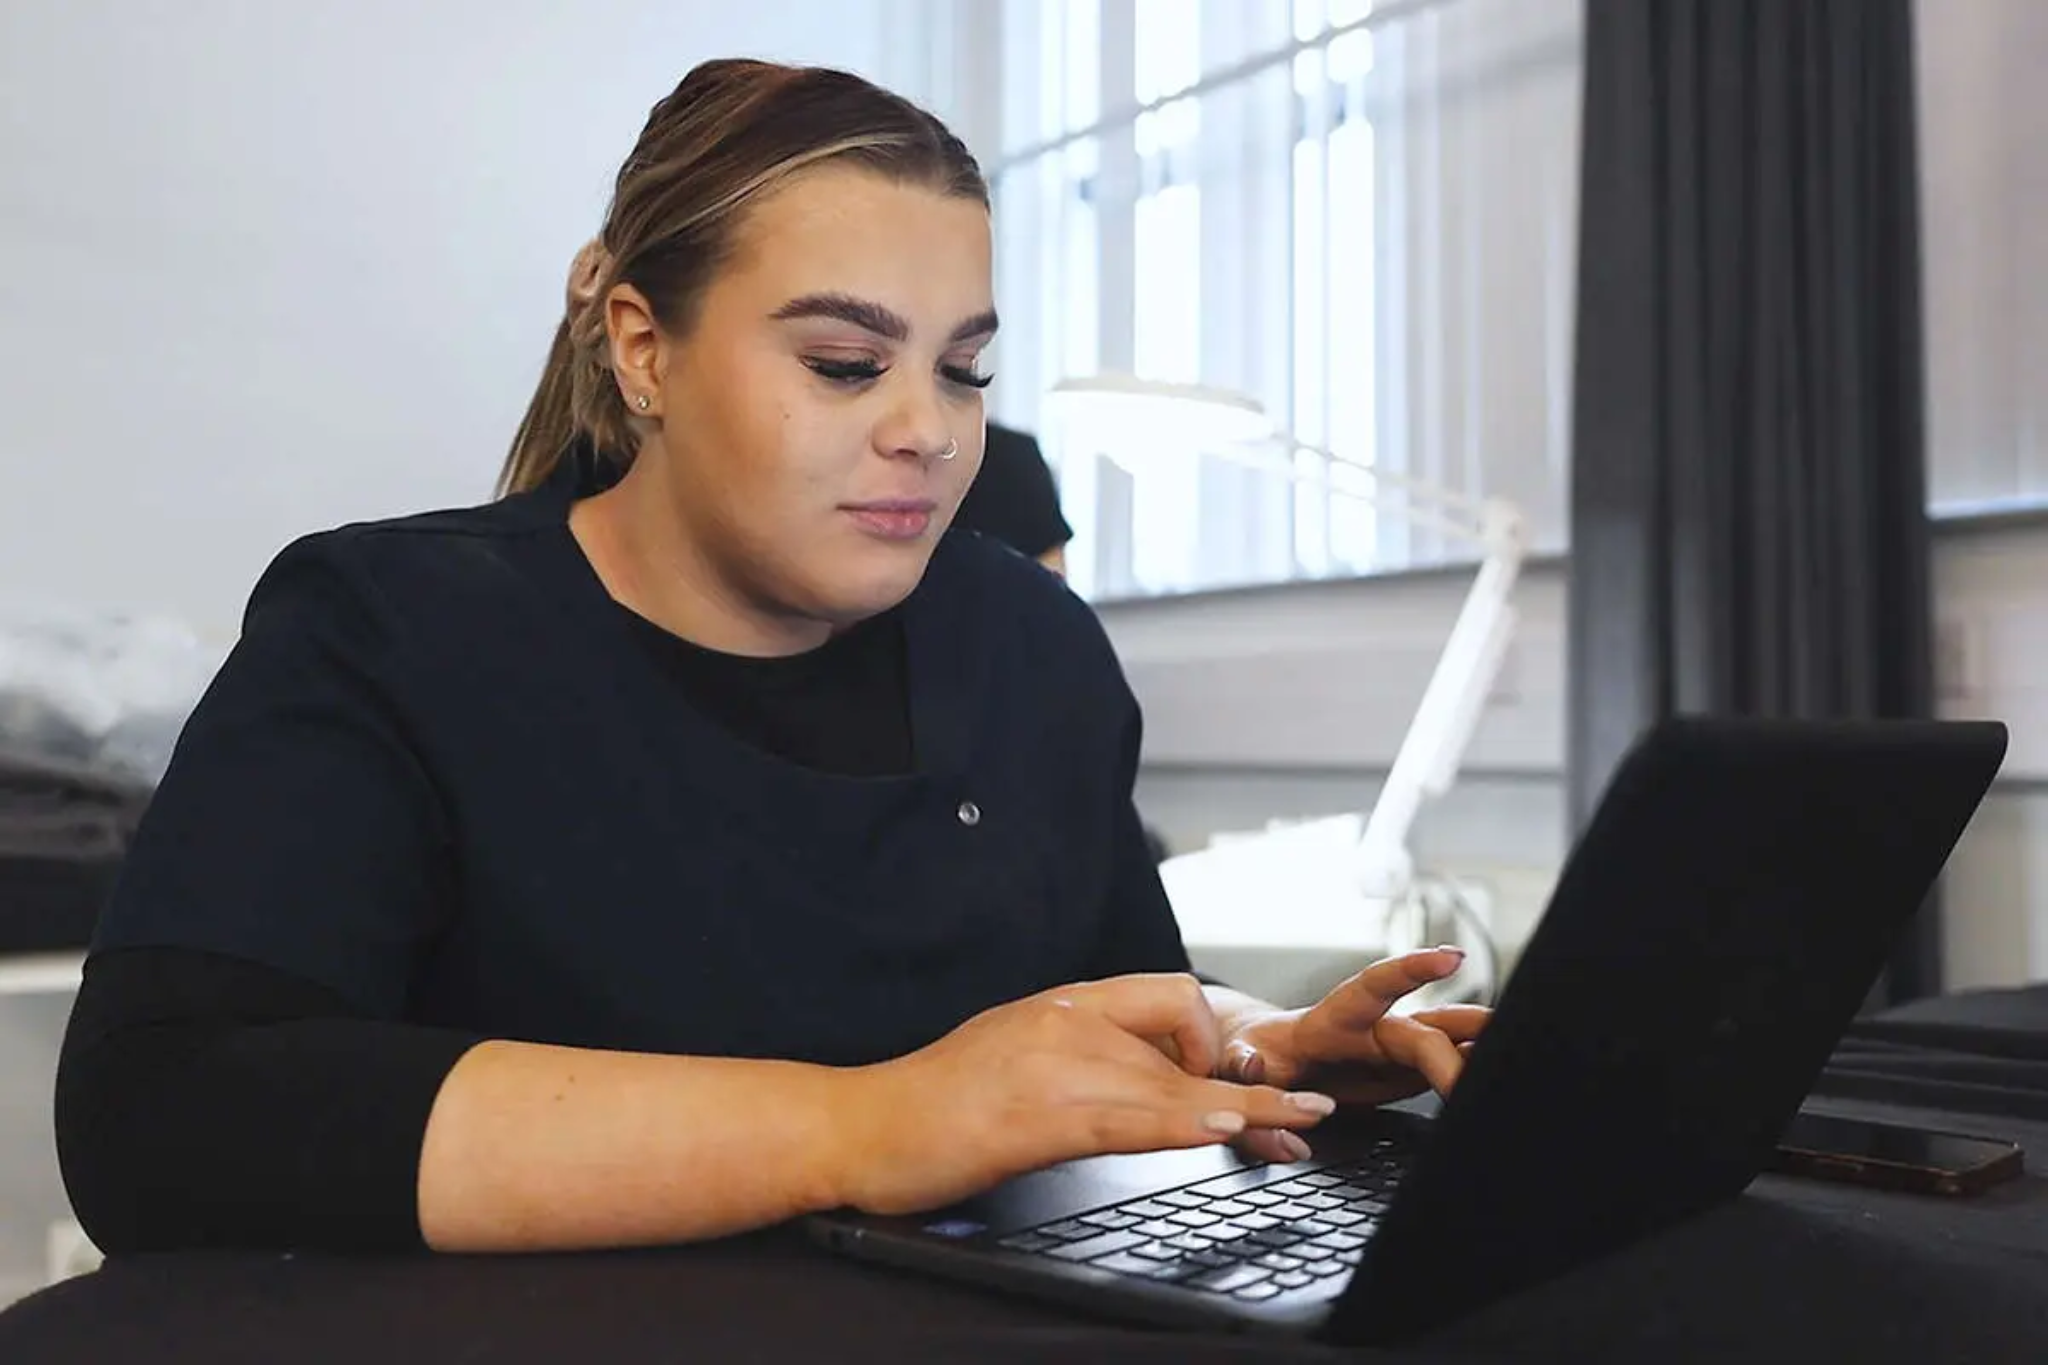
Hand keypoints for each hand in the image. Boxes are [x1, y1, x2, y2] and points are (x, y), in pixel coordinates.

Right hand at [831, 973, 1340, 1215]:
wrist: (861, 1126)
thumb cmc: (932, 1104)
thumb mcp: (1017, 1059)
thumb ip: (1079, 1058)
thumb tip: (1141, 1080)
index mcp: (1062, 1005)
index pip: (1165, 996)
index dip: (1213, 1036)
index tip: (1238, 1079)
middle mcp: (1066, 1021)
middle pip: (1185, 1036)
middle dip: (1251, 1081)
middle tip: (1301, 1118)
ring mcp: (1055, 1064)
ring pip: (1174, 1080)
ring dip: (1248, 1109)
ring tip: (1296, 1131)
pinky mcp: (1041, 1115)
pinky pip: (1135, 1115)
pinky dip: (1190, 1122)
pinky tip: (1226, 1129)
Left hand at [1215, 949, 1490, 1163]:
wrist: (1255, 1060)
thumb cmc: (1246, 1056)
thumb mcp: (1234, 1064)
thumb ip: (1245, 1070)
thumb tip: (1259, 1075)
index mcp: (1328, 1021)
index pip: (1370, 987)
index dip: (1409, 970)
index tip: (1448, 956)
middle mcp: (1370, 1027)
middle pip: (1426, 1028)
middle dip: (1460, 1043)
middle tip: (1482, 1073)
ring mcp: (1393, 1047)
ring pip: (1450, 1038)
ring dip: (1484, 1041)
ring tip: (1531, 1043)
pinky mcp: (1405, 1071)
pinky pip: (1450, 1064)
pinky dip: (1477, 1066)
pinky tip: (1506, 1072)